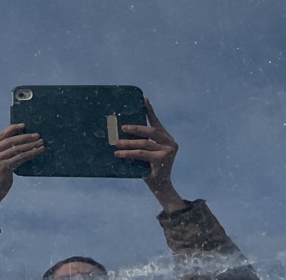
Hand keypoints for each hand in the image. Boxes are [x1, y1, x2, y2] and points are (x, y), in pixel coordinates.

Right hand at [0, 124, 43, 223]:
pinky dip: (31, 154)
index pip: (1, 135)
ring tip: (41, 143)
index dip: (13, 128)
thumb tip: (18, 139)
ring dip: (31, 145)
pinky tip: (37, 152)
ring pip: (17, 149)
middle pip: (11, 140)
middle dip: (26, 137)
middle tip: (37, 135)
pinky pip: (20, 158)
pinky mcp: (4, 168)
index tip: (24, 125)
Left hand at [114, 97, 186, 211]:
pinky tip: (119, 154)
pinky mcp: (162, 159)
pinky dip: (128, 153)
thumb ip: (142, 142)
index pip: (156, 122)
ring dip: (128, 143)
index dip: (149, 110)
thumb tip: (122, 132)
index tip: (143, 99)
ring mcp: (168, 151)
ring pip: (144, 143)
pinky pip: (141, 154)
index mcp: (166, 138)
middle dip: (135, 128)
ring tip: (116, 143)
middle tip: (122, 128)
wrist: (160, 186)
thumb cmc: (150, 168)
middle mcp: (170, 142)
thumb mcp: (147, 153)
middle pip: (150, 131)